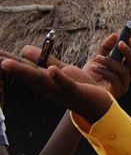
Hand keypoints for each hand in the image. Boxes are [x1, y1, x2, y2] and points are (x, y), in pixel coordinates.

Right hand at [0, 34, 130, 122]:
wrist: (98, 105)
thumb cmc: (79, 87)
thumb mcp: (60, 69)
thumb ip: (44, 59)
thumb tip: (23, 49)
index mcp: (42, 79)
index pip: (20, 67)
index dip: (4, 60)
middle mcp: (46, 85)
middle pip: (23, 73)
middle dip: (6, 64)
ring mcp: (58, 88)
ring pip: (39, 78)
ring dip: (23, 70)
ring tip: (6, 63)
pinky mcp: (74, 90)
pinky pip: (64, 83)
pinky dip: (57, 77)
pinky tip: (50, 70)